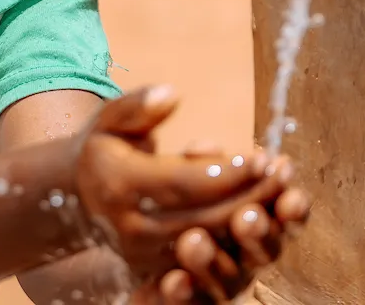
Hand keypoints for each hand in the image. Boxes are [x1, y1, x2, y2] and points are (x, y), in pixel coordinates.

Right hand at [71, 87, 298, 288]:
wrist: (79, 196)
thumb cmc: (105, 147)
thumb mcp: (111, 118)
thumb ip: (138, 105)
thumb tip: (171, 94)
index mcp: (117, 185)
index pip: (182, 183)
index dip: (226, 173)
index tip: (262, 159)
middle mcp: (130, 227)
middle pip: (203, 217)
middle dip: (250, 197)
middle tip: (283, 174)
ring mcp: (145, 255)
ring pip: (211, 242)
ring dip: (253, 219)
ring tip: (284, 193)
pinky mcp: (158, 270)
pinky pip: (208, 258)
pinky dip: (241, 240)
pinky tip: (267, 216)